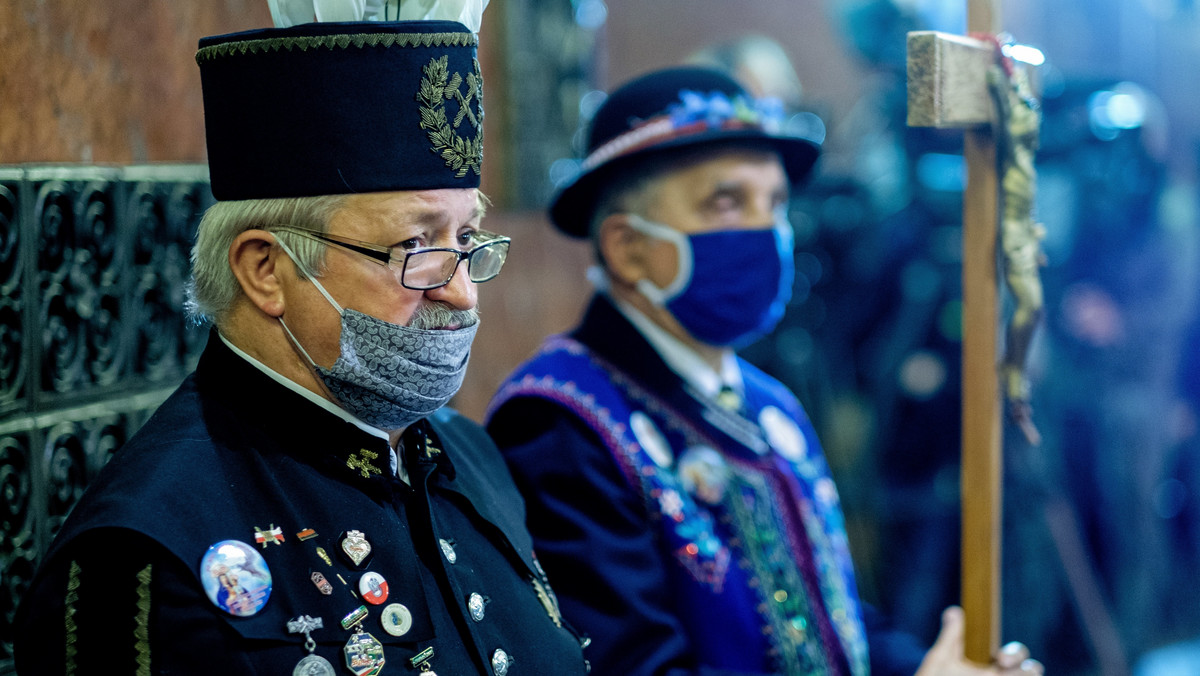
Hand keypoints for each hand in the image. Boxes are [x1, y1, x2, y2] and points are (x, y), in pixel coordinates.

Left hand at [915, 607, 1043, 675]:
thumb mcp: (940, 660)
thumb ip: (951, 637)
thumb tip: (955, 611)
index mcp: (991, 666)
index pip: (1016, 656)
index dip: (1016, 654)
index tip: (1001, 659)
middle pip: (1030, 671)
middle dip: (1026, 670)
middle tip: (1003, 667)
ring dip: (1026, 675)